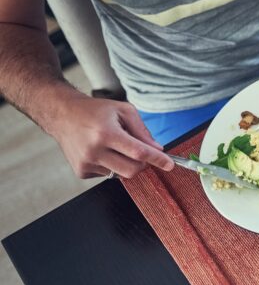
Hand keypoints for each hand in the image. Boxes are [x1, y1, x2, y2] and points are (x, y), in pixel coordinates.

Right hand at [48, 94, 173, 178]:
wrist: (62, 114)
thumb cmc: (94, 110)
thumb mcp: (123, 110)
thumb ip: (142, 130)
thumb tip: (157, 149)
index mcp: (106, 133)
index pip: (138, 152)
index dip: (157, 159)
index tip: (170, 164)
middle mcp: (94, 150)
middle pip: (131, 170)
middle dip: (143, 164)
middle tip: (142, 152)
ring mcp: (86, 163)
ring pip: (120, 174)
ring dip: (125, 163)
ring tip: (115, 146)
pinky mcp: (81, 171)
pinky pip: (107, 175)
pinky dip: (112, 165)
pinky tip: (102, 151)